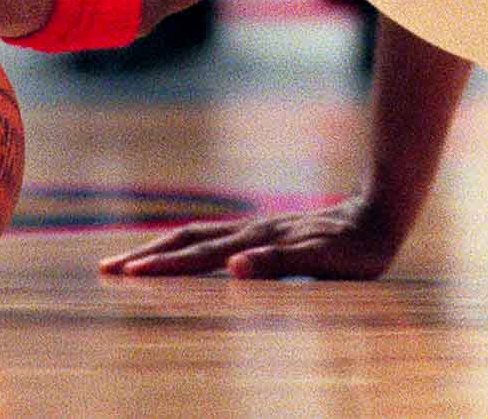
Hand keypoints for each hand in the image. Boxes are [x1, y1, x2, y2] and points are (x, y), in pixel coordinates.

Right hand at [98, 197, 402, 279]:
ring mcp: (258, 229)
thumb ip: (280, 263)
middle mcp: (251, 232)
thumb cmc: (356, 247)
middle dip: (146, 254)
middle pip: (187, 240)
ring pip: (199, 236)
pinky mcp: (268, 232)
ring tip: (134, 259)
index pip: (199, 256)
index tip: (125, 274)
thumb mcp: (324, 262)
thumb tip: (233, 267)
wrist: (381, 212)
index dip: (162, 266)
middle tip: (106, 267)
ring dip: (163, 248)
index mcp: (257, 241)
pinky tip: (187, 252)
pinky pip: (216, 238)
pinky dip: (189, 245)